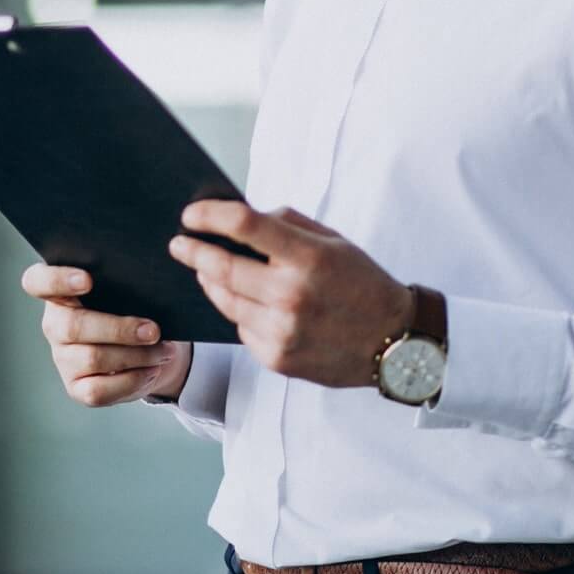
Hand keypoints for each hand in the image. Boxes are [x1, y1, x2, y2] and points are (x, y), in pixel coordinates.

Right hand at [20, 263, 193, 406]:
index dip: (57, 280)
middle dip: (119, 329)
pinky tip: (152, 371)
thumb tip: (148, 287)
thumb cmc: (134, 307)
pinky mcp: (76, 387)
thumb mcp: (128, 289)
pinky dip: (132, 380)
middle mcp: (54, 324)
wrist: (150, 344)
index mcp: (60, 291)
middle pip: (73, 326)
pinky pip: (99, 390)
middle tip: (153, 330)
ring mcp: (62, 357)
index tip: (87, 280)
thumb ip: (125, 282)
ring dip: (135, 356)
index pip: (37, 281)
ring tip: (163, 351)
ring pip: (92, 358)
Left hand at [168, 201, 413, 388]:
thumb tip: (241, 220)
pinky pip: (242, 328)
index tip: (192, 215)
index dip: (210, 216)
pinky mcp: (277, 358)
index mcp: (309, 258)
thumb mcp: (334, 241)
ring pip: (225, 300)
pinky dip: (238, 311)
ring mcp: (282, 331)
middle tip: (178, 243)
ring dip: (209, 281)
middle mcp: (292, 295)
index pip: (245, 226)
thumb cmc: (363, 283)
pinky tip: (245, 301)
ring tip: (203, 268)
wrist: (395, 343)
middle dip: (193, 252)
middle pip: (222, 268)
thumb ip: (288, 225)